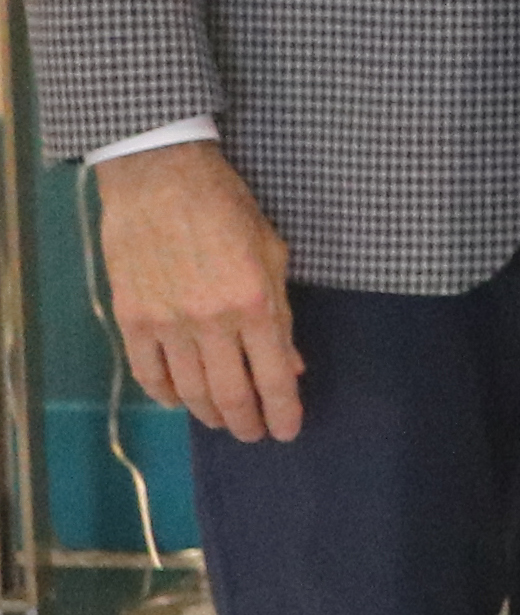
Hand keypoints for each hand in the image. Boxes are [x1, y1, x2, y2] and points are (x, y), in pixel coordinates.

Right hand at [95, 142, 302, 442]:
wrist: (161, 179)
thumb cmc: (227, 207)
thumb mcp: (273, 253)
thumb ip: (282, 313)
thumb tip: (292, 365)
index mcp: (256, 302)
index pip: (276, 376)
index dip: (284, 411)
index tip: (288, 431)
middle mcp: (212, 321)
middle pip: (231, 394)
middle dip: (248, 423)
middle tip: (256, 434)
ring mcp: (167, 323)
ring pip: (190, 391)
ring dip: (210, 415)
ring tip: (224, 421)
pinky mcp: (131, 319)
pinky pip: (148, 374)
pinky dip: (166, 395)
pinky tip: (179, 400)